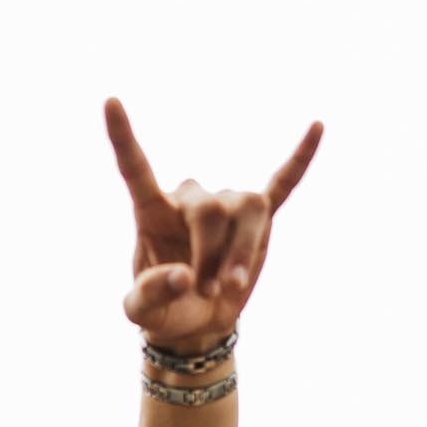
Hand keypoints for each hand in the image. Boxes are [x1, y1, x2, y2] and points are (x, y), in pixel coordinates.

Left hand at [104, 99, 320, 355]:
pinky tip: (316, 127)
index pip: (135, 168)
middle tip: (205, 292)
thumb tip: (183, 275)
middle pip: (210, 209)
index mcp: (153, 212)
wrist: (197, 324)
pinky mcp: (259, 220)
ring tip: (232, 286)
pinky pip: (282, 184)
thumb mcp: (142, 313)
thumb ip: (149, 295)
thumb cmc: (163, 310)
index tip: (109, 102)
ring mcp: (226, 206)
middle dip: (211, 256)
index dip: (122, 137)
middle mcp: (191, 199)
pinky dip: (299, 160)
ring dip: (242, 253)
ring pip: (247, 210)